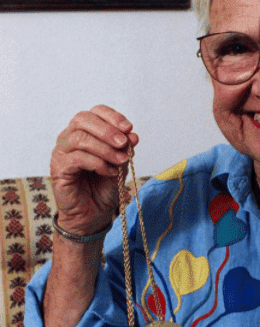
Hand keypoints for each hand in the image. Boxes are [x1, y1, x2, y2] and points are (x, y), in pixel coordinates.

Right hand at [51, 105, 138, 234]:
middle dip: (107, 130)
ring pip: (80, 138)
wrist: (93, 214)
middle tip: (124, 143)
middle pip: (83, 119)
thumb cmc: (104, 187)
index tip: (129, 128)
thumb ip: (124, 149)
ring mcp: (61, 153)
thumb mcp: (120, 164)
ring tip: (121, 161)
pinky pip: (77, 158)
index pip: (94, 112)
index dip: (112, 116)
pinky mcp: (58, 169)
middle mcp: (69, 138)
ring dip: (105, 148)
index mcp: (84, 132)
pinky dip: (98, 163)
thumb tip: (133, 135)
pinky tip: (109, 172)